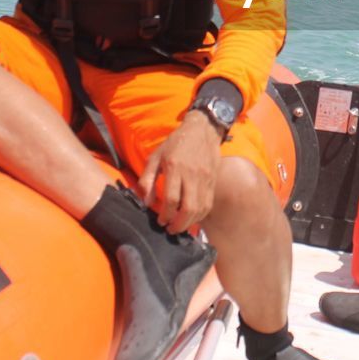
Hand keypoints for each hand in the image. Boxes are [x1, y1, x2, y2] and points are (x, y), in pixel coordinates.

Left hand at [136, 110, 222, 233]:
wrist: (202, 130)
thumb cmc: (176, 143)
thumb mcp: (155, 156)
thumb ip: (147, 179)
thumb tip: (146, 201)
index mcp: (175, 168)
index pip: (172, 199)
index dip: (165, 215)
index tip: (160, 220)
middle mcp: (192, 175)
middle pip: (188, 208)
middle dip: (178, 224)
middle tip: (170, 229)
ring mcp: (205, 179)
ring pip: (200, 209)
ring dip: (189, 223)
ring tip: (180, 227)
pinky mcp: (213, 181)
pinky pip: (208, 204)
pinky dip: (200, 215)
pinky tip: (192, 219)